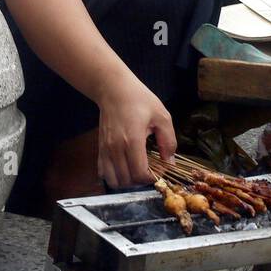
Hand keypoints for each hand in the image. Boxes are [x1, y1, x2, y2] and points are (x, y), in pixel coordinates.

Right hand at [96, 71, 176, 188]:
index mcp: (132, 140)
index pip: (140, 173)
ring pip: (114, 180)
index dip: (152, 177)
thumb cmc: (139, 99)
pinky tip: (125, 167)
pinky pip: (104, 173)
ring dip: (127, 181)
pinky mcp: (100, 149)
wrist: (113, 89)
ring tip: (138, 170)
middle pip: (127, 180)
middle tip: (151, 170)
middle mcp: (116, 148)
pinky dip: (114, 176)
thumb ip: (169, 141)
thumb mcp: (162, 116)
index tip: (160, 170)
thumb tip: (170, 162)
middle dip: (142, 181)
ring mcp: (105, 150)